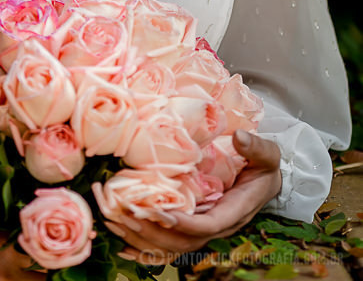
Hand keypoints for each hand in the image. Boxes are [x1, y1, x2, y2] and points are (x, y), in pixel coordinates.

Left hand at [106, 130, 281, 265]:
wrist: (263, 177)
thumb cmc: (263, 165)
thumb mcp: (267, 153)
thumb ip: (257, 147)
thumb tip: (240, 137)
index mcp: (234, 210)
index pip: (207, 226)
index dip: (184, 223)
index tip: (161, 212)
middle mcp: (216, 224)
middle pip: (183, 241)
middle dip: (154, 232)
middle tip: (127, 215)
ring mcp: (203, 226)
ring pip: (172, 245)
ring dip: (143, 238)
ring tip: (116, 221)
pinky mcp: (192, 223)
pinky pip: (168, 242)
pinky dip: (145, 246)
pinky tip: (123, 242)